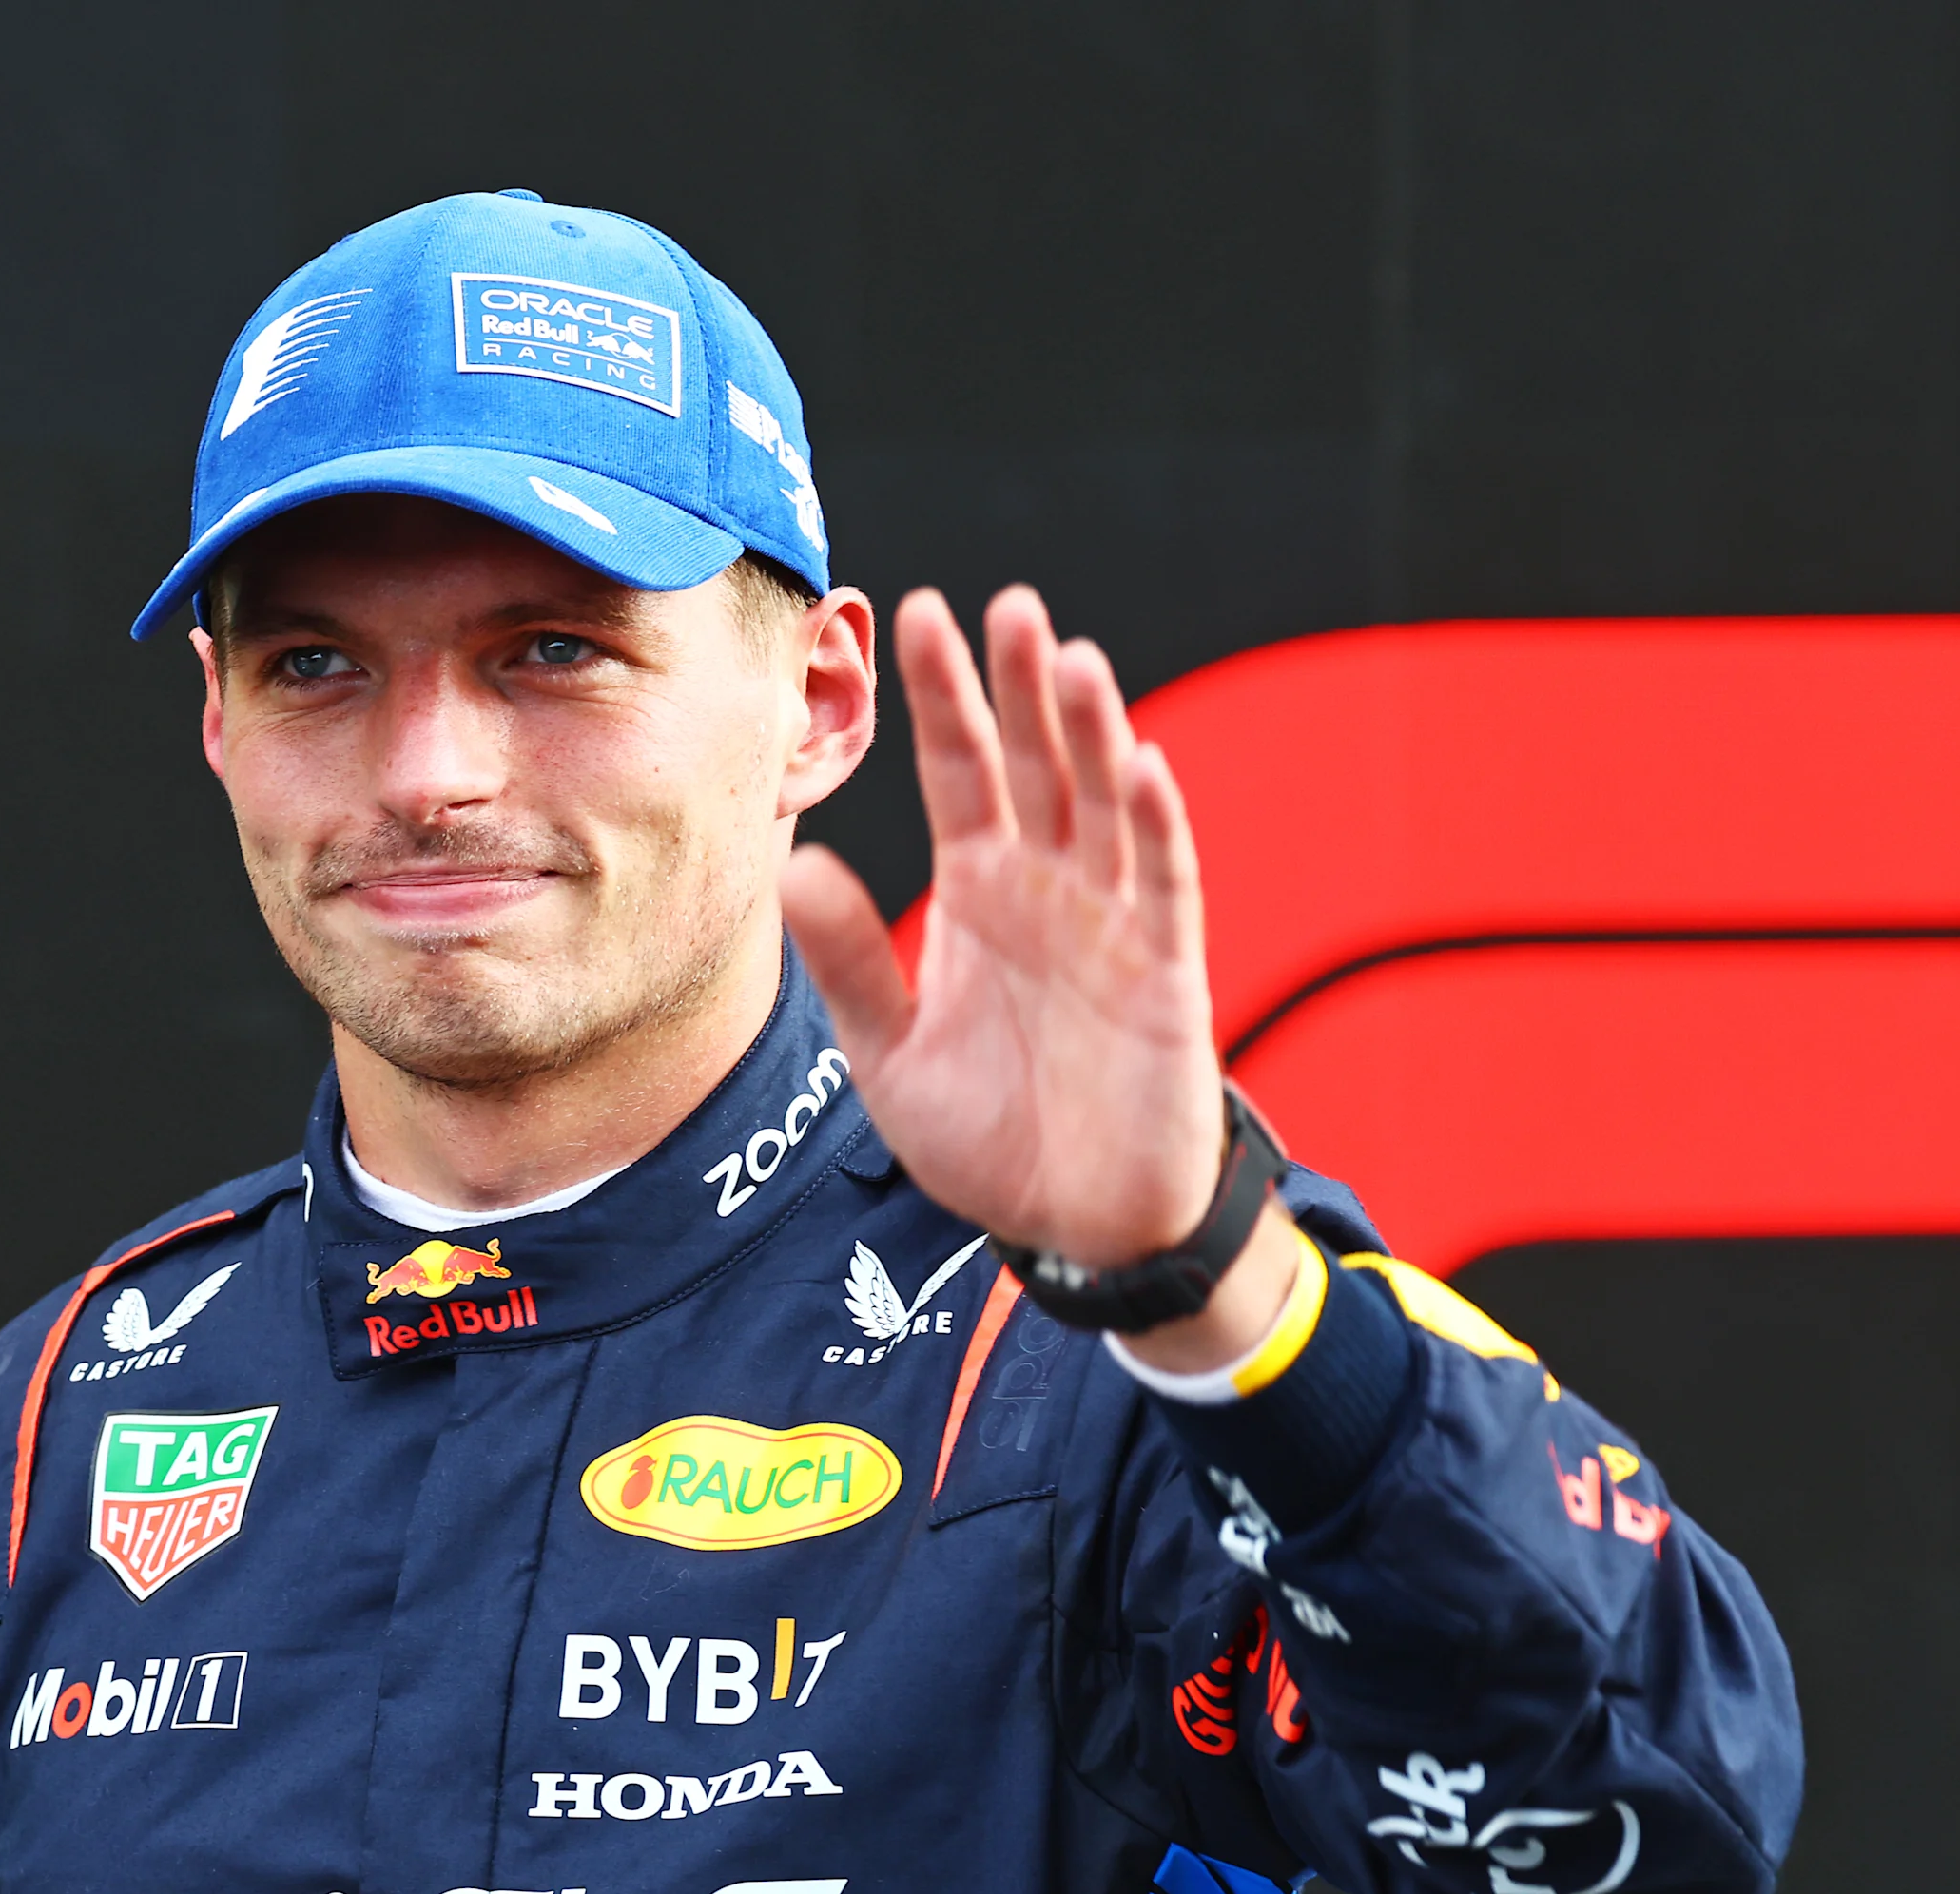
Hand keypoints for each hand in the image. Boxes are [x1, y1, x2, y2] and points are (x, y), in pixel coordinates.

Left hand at [781, 586, 1295, 1368]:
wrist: (1075, 1222)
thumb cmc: (988, 1134)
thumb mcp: (890, 1051)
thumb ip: (848, 960)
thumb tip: (794, 862)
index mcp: (980, 892)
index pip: (960, 773)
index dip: (942, 697)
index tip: (913, 613)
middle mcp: (1048, 887)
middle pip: (1034, 764)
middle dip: (1019, 686)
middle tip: (1002, 604)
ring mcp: (1113, 920)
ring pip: (1103, 803)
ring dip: (1091, 731)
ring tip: (1068, 656)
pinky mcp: (1166, 970)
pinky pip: (1163, 883)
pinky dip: (1155, 825)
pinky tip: (1139, 764)